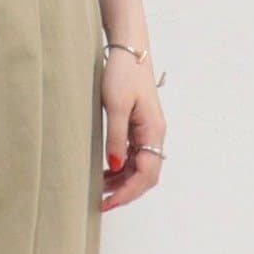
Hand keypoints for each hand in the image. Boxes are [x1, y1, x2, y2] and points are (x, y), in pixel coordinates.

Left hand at [100, 51, 165, 211]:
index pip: (146, 173)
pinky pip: (134, 156)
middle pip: (146, 175)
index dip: (128, 192)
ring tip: (98, 190)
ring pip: (139, 167)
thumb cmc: (123, 73)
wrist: (129, 50)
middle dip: (126, 192)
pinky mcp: (138, 127)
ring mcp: (147, 132)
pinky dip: (121, 168)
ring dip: (122, 182)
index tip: (108, 203)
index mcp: (153, 131)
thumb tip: (116, 167)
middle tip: (102, 203)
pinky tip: (104, 172)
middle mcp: (154, 135)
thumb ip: (115, 137)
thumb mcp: (116, 105)